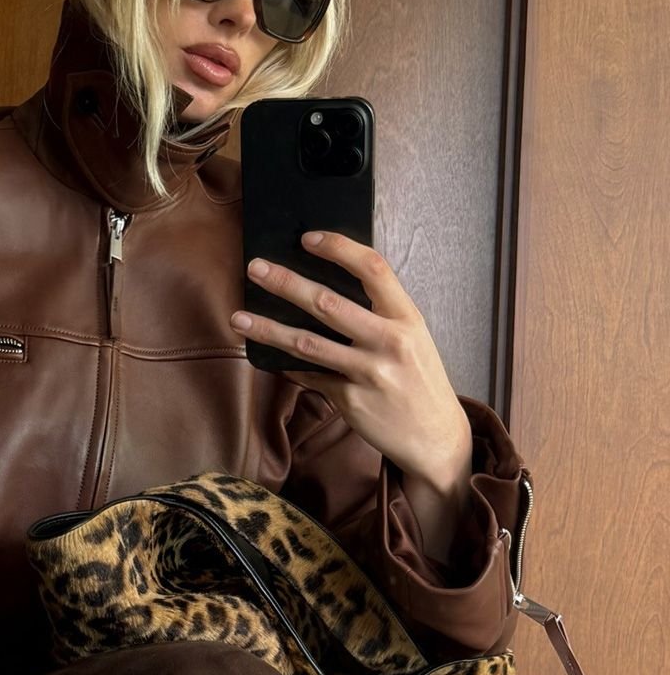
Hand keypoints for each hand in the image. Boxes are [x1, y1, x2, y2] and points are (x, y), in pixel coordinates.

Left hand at [229, 231, 470, 482]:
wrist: (436, 436)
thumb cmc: (417, 377)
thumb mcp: (412, 337)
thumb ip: (379, 312)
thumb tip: (325, 286)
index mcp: (407, 317)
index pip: (373, 269)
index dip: (339, 248)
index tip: (307, 238)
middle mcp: (390, 342)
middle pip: (329, 303)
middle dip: (286, 283)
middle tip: (255, 268)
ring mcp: (369, 373)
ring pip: (307, 343)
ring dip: (268, 329)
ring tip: (238, 317)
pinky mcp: (351, 400)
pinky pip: (309, 376)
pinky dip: (286, 365)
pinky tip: (266, 356)